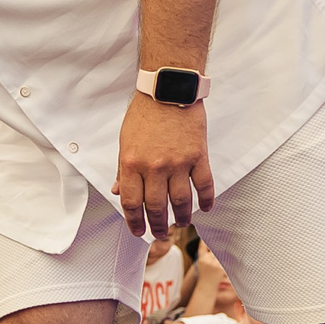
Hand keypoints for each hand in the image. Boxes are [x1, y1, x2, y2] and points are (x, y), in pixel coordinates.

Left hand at [115, 92, 213, 238]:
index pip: (131, 202)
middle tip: (160, 234)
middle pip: (156, 206)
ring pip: (182, 200)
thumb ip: (122, 169)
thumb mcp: (125, 141)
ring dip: (182, 217)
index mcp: (131, 163)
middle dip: (158, 225)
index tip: (137, 231)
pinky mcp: (198, 156)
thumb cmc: (144, 114)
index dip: (134, 221)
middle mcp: (154, 167)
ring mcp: (178, 163)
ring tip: (181, 223)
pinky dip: (206, 199)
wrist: (168, 89)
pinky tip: (205, 208)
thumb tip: (118, 192)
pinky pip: (204, 184)